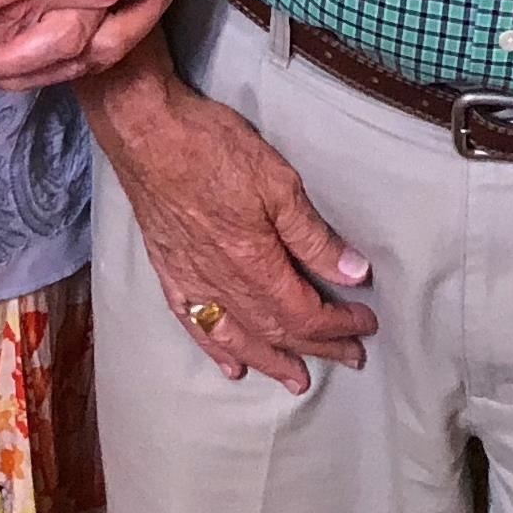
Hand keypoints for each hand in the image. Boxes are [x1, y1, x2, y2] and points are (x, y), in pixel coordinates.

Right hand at [95, 73, 373, 389]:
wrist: (147, 133)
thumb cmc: (212, 148)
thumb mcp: (278, 183)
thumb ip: (313, 235)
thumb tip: (353, 273)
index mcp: (255, 264)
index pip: (305, 311)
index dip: (338, 324)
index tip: (366, 324)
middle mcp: (223, 284)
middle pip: (277, 330)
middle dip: (317, 347)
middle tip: (350, 358)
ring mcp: (192, 281)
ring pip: (238, 337)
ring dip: (271, 361)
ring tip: (296, 379)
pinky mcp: (169, 270)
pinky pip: (195, 323)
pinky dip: (216, 349)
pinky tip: (230, 363)